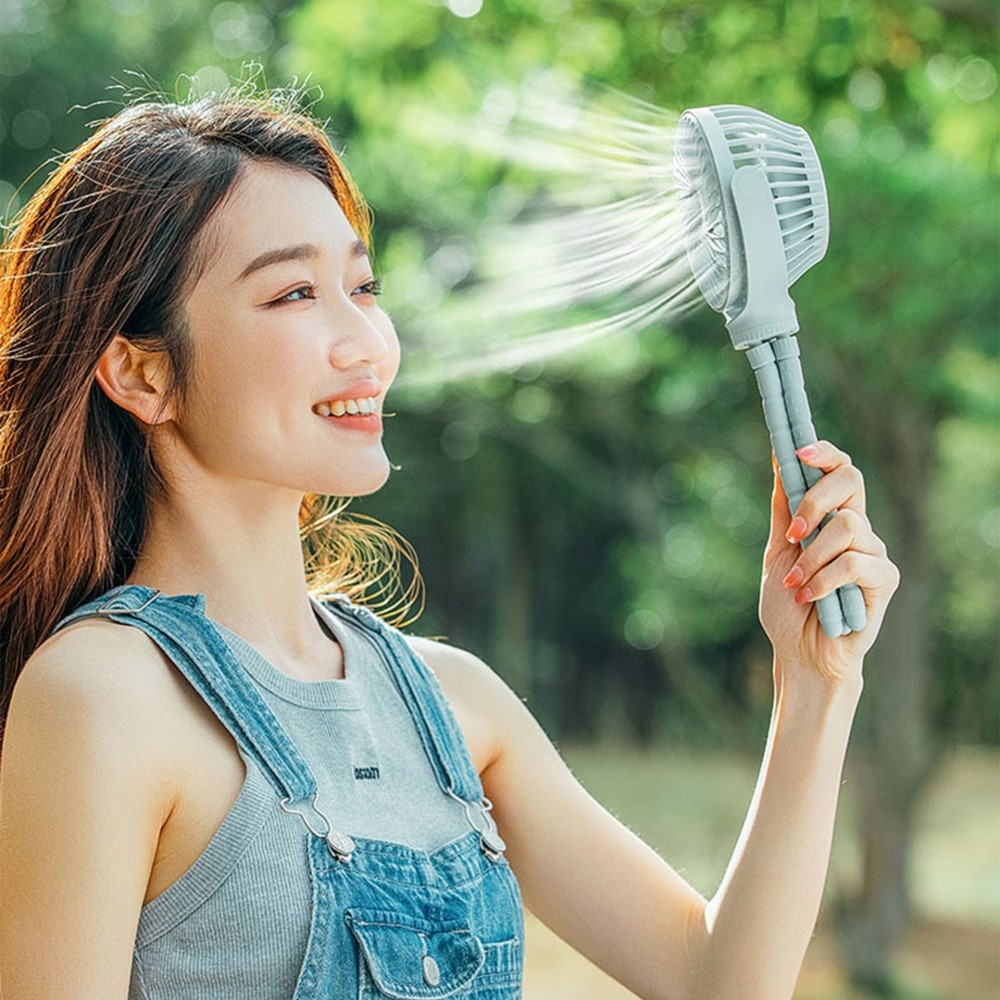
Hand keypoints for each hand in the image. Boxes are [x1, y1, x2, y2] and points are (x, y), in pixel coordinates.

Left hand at [759, 441, 899, 683]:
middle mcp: (857, 529)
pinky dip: (823, 579)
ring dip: (811, 555)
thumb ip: (783, 510)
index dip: (823, 453)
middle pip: (851, 480)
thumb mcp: (776, 552)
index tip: (796, 450)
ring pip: (846, 524)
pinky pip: (855, 562)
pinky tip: (809, 597)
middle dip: (815, 498)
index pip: (839, 470)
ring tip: (795, 583)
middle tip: (792, 533)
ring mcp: (873, 552)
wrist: (800, 654)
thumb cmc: (788, 605)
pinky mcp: (884, 579)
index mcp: (831, 517)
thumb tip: (780, 460)